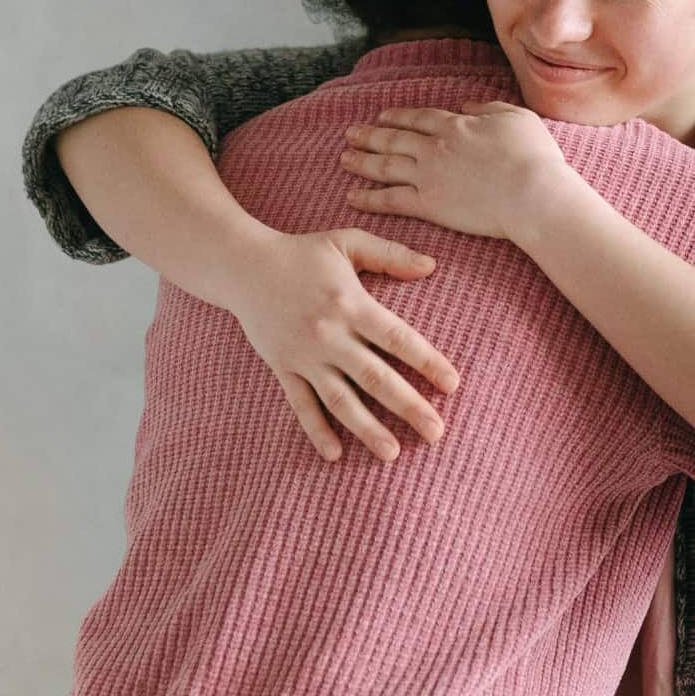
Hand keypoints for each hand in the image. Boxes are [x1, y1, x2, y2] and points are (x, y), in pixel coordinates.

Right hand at [219, 228, 462, 463]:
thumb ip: (391, 255)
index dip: (427, 362)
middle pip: (375, 378)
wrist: (242, 266)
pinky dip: (317, 430)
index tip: (452, 385)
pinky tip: (335, 454)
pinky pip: (301, 404)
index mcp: (351, 304)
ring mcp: (304, 356)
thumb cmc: (302, 253)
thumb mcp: (347, 241)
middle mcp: (329, 335)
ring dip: (368, 429)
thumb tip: (432, 266)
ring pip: (340, 400)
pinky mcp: (283, 368)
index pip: (398, 339)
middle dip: (409, 406)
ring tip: (393, 453)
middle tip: (437, 432)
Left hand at [340, 102, 586, 244]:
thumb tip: (468, 106)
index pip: (419, 118)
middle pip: (394, 138)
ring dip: (362, 161)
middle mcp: (435, 148)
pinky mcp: (428, 205)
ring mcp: (428, 176)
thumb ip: (489, 108)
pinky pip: (390, 200)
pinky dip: (369, 197)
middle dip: (370, 135)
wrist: (532, 193)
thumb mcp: (517, 117)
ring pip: (384, 166)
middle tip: (350, 133)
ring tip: (343, 159)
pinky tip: (352, 196)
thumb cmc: (533, 156)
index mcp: (456, 126)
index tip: (383, 116)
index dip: (398, 116)